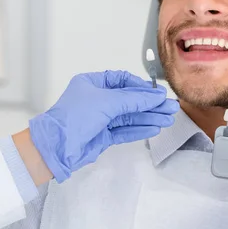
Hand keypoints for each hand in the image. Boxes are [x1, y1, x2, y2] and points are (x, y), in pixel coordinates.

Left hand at [29, 70, 178, 182]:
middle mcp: (97, 99)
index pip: (122, 80)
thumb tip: (157, 96)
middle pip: (129, 99)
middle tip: (171, 108)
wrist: (56, 148)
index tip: (158, 94)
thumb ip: (134, 99)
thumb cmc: (75, 117)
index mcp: (93, 83)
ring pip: (129, 116)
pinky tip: (155, 128)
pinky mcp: (102, 135)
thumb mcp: (106, 102)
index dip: (141, 87)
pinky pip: (125, 129)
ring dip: (148, 117)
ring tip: (168, 119)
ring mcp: (100, 118)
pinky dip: (140, 129)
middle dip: (149, 104)